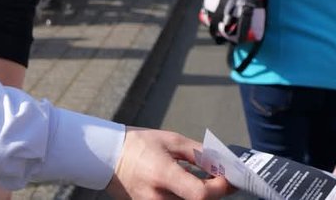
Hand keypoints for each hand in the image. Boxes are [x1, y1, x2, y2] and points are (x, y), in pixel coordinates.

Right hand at [106, 127, 231, 199]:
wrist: (107, 157)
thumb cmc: (138, 145)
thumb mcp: (171, 141)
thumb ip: (199, 153)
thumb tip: (220, 163)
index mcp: (162, 175)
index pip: (200, 194)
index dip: (219, 188)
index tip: (228, 179)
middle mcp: (157, 197)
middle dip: (213, 192)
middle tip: (220, 178)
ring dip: (199, 195)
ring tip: (201, 179)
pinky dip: (186, 198)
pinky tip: (186, 186)